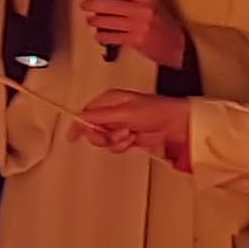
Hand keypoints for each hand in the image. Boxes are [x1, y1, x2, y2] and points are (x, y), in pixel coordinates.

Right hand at [69, 88, 190, 154]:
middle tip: (111, 136)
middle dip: (102, 136)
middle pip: (93, 130)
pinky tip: (134, 140)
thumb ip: (99, 117)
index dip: (79, 126)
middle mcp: (112, 112)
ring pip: (105, 141)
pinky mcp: (128, 137)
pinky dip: (123, 146)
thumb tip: (79, 119)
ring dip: (116, 141)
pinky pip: (116, 147)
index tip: (72, 138)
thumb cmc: (156, 110)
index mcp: (109, 100)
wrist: (176, 124)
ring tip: (129, 135)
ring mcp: (120, 125)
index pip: (86, 114)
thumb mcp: (124, 112)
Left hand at [80, 0, 187, 68]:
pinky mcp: (136, 41)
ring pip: (108, 21)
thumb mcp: (154, 4)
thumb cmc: (165, 25)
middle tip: (85, 4)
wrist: (179, 46)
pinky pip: (112, 37)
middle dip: (94, 4)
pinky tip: (99, 34)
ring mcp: (139, 26)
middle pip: (111, 4)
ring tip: (91, 20)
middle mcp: (144, 10)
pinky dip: (102, 36)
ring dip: (95, 21)